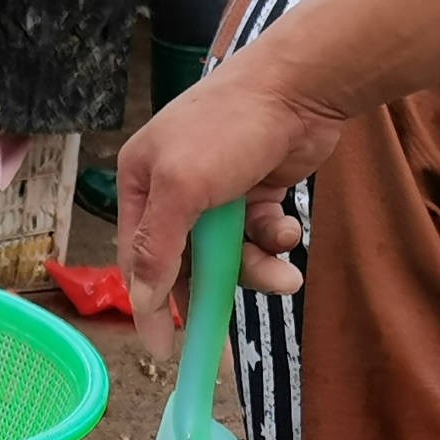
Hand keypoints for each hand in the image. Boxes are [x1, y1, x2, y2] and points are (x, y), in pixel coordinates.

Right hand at [116, 60, 341, 368]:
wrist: (300, 87)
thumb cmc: (228, 127)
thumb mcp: (182, 187)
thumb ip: (158, 247)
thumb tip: (140, 301)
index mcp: (142, 183)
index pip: (138, 259)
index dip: (150, 306)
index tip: (162, 352)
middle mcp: (175, 190)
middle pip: (186, 264)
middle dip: (214, 292)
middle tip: (222, 340)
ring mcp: (218, 193)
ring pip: (230, 255)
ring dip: (257, 269)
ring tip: (285, 277)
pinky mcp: (256, 194)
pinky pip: (259, 236)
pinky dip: (275, 239)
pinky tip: (290, 228)